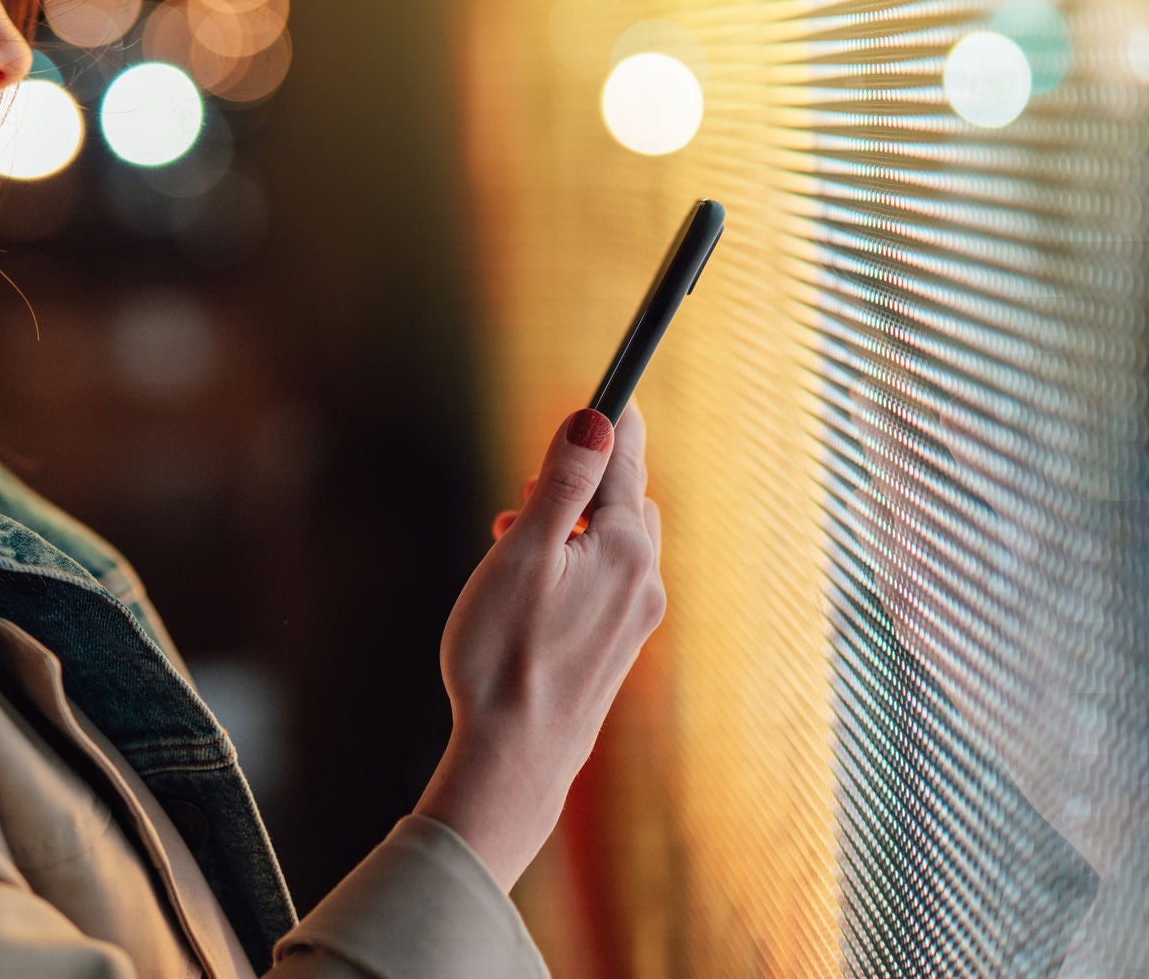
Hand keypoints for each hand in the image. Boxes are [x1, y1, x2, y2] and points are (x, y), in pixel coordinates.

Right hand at [413, 398, 665, 891]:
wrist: (515, 760)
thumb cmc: (504, 654)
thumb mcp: (524, 553)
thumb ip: (562, 484)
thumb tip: (596, 419)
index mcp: (625, 548)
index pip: (626, 460)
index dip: (612, 421)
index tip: (612, 388)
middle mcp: (644, 579)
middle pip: (626, 499)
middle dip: (584, 480)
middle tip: (529, 486)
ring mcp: (637, 616)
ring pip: (616, 542)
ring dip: (575, 525)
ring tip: (516, 537)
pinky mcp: (620, 647)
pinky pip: (610, 580)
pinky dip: (578, 563)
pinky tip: (534, 585)